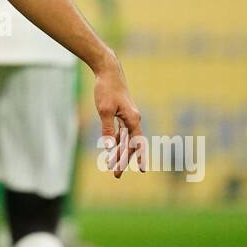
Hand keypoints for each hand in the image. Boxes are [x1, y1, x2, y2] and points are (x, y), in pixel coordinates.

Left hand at [94, 59, 144, 178]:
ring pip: (125, 139)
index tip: (142, 170)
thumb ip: (108, 129)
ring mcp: (127, 116)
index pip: (137, 142)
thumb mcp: (105, 110)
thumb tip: (110, 147)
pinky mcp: (121, 113)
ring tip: (111, 167)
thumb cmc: (107, 89)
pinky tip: (111, 150)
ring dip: (118, 152)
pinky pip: (120, 132)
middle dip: (123, 160)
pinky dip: (116, 141)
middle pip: (130, 144)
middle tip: (115, 175)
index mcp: (133, 119)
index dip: (140, 157)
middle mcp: (133, 119)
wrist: (107, 71)